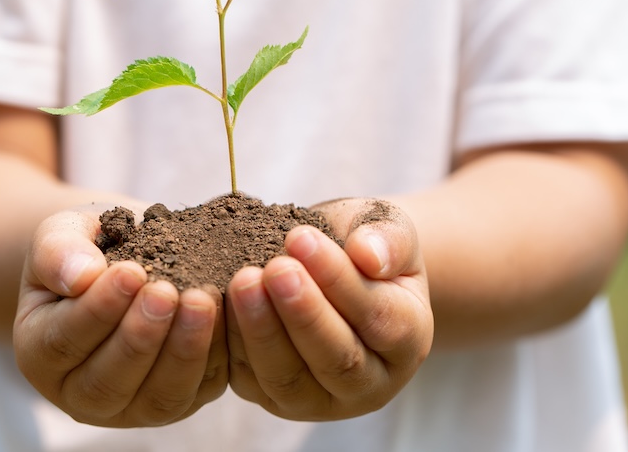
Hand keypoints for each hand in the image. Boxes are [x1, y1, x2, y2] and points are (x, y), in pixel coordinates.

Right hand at [13, 208, 228, 426]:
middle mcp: (82, 393)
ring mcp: (134, 406)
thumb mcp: (61, 235)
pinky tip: (227, 312)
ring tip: (202, 300)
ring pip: (159, 397)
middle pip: (109, 383)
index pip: (64, 342)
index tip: (130, 272)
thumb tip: (80, 276)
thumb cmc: (86, 248)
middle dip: (141, 337)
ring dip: (184, 350)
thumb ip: (58, 252)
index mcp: (40, 354)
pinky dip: (217, 352)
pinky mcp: (181, 399)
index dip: (98, 309)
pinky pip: (202, 388)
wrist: (126, 255)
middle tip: (166, 291)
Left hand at [225, 198, 432, 420]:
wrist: (332, 266)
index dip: (339, 281)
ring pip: (289, 379)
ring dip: (261, 332)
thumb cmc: (363, 247)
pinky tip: (219, 301)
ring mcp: (321, 399)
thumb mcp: (386, 228)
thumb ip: (388, 239)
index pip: (377, 318)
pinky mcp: (274, 399)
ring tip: (243, 281)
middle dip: (301, 313)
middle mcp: (370, 383)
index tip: (301, 237)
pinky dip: (232, 343)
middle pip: (337, 360)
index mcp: (408, 340)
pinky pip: (249, 380)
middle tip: (273, 268)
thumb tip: (369, 255)